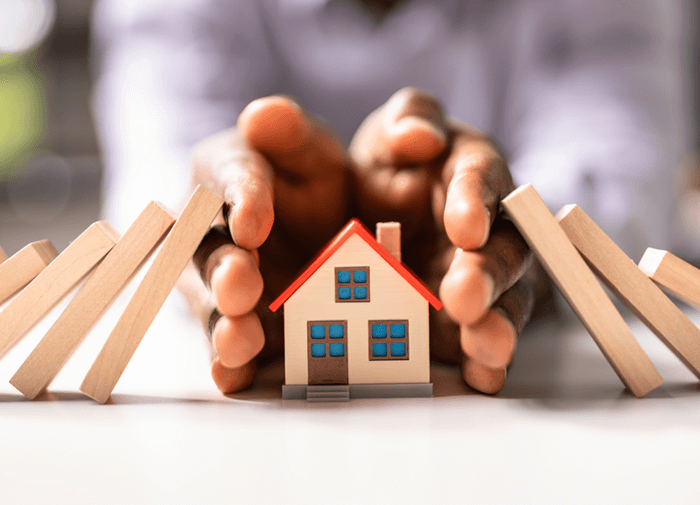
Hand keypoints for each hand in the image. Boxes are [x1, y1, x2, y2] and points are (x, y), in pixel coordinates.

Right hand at [183, 96, 348, 392]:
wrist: (320, 227)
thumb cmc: (308, 180)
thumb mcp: (309, 149)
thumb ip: (290, 133)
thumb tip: (264, 115)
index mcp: (225, 174)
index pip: (226, 175)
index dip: (239, 197)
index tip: (254, 220)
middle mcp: (210, 231)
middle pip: (208, 250)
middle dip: (224, 269)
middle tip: (241, 284)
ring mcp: (220, 283)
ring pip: (211, 303)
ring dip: (222, 323)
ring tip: (240, 341)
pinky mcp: (238, 323)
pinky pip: (227, 345)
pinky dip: (228, 364)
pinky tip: (233, 379)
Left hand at [349, 87, 534, 393]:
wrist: (378, 213)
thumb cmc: (394, 165)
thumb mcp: (389, 134)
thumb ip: (407, 121)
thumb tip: (421, 135)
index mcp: (472, 173)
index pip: (480, 179)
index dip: (475, 202)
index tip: (464, 226)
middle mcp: (491, 228)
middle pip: (503, 249)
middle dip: (487, 272)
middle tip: (464, 294)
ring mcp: (483, 277)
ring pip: (505, 299)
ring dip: (497, 322)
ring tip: (484, 344)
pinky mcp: (469, 319)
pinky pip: (484, 340)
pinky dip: (487, 360)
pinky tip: (482, 376)